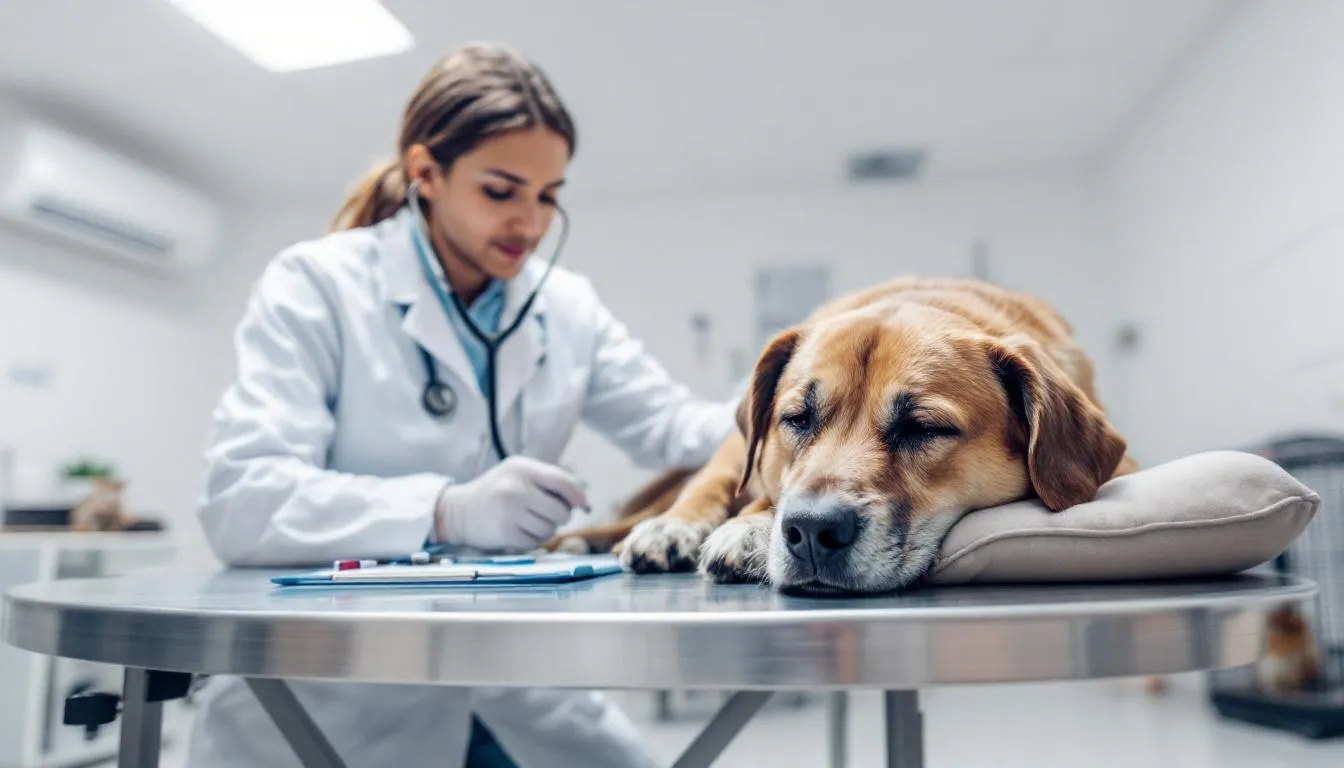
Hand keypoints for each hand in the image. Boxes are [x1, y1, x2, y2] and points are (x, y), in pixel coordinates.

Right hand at [435, 456, 588, 551]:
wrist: (460, 510)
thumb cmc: (495, 491)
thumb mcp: (517, 473)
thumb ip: (546, 481)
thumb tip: (581, 500)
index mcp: (522, 469)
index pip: (562, 481)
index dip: (577, 495)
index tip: (583, 504)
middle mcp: (516, 488)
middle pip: (560, 510)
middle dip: (560, 517)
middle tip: (549, 515)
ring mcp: (510, 511)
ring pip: (550, 529)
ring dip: (546, 530)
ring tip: (531, 523)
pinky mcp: (506, 533)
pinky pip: (535, 542)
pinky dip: (533, 540)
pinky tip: (520, 532)